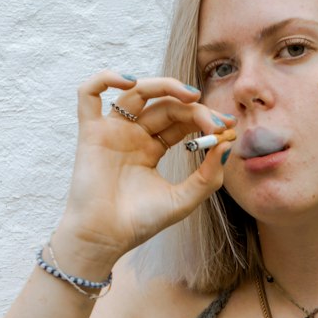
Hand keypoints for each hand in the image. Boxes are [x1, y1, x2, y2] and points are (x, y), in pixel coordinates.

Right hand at [54, 72, 235, 268]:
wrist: (105, 238)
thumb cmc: (140, 222)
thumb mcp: (184, 200)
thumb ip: (208, 176)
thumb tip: (227, 144)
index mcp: (152, 148)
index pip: (181, 120)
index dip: (205, 119)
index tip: (228, 128)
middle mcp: (132, 135)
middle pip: (165, 105)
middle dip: (194, 108)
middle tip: (218, 120)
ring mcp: (111, 131)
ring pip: (136, 92)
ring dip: (164, 85)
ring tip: (191, 94)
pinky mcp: (91, 133)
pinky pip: (88, 95)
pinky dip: (104, 79)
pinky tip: (128, 81)